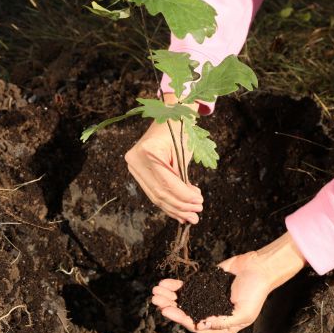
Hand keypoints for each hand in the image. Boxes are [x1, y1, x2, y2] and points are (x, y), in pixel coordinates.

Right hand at [125, 94, 202, 223]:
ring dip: (175, 208)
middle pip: (159, 192)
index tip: (199, 203)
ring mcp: (133, 167)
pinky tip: (180, 212)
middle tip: (197, 214)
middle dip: (180, 206)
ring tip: (191, 217)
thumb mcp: (184, 152)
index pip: (166, 183)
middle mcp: (135, 160)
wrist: (168, 115)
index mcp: (148, 152)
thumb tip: (190, 202)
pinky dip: (168, 203)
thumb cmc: (179, 130)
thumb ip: (183, 177)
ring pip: (155, 196)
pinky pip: (153, 191)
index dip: (183, 196)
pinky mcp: (137, 171)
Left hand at [150, 233, 306, 332]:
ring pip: (183, 301)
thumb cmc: (256, 292)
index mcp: (221, 327)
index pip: (195, 325)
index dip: (179, 319)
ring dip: (168, 297)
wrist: (259, 268)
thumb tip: (200, 326)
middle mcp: (211, 315)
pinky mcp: (204, 285)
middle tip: (155, 300)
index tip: (166, 311)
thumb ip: (223, 322)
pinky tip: (164, 283)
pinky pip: (186, 288)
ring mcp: (206, 300)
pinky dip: (175, 286)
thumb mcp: (244, 312)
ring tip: (155, 291)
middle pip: (185, 313)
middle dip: (169, 306)